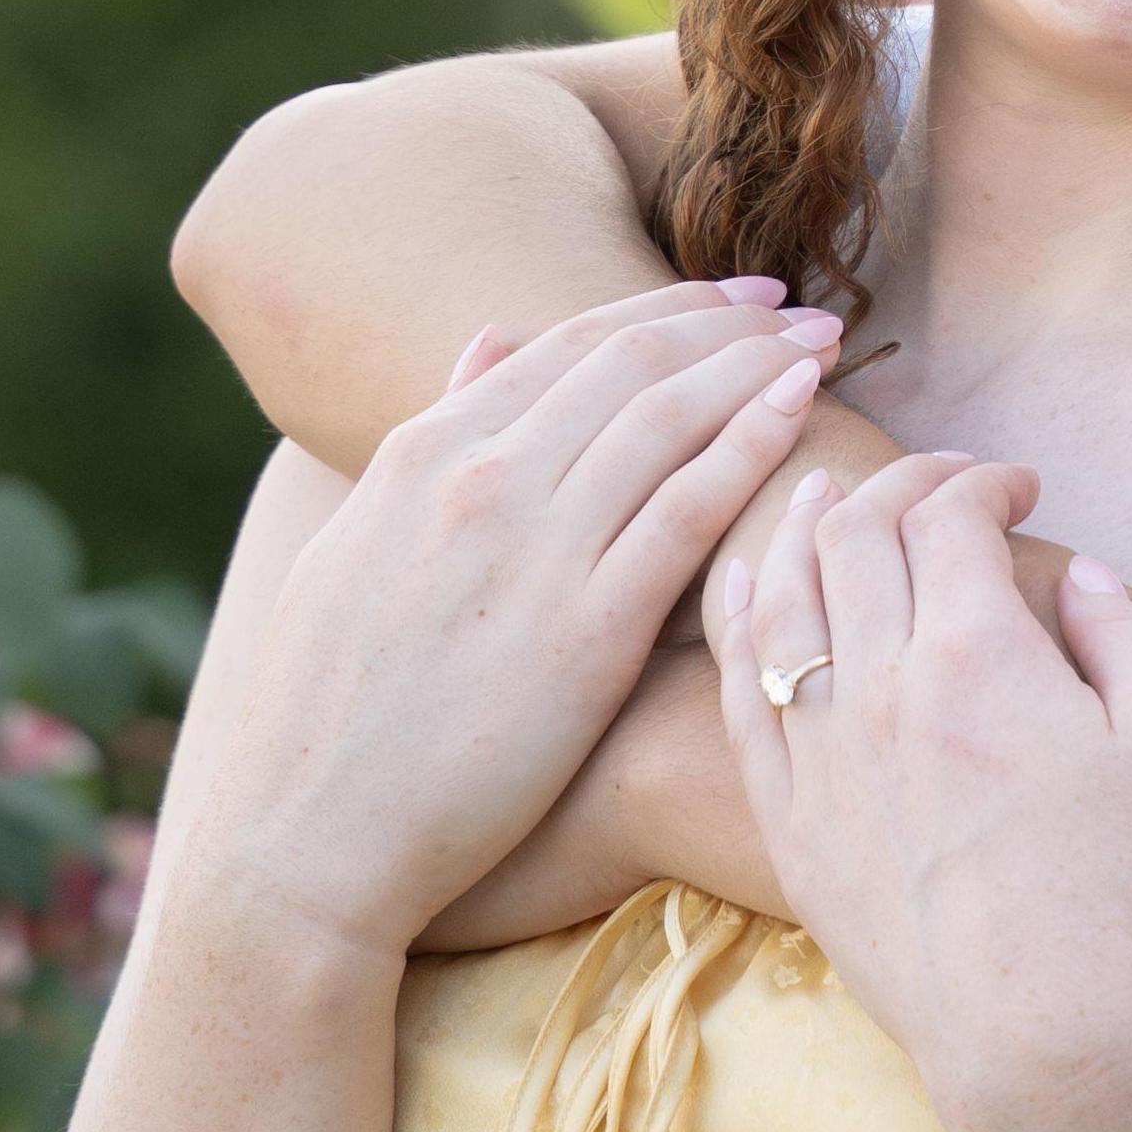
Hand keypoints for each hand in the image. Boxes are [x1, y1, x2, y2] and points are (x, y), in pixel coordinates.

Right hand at [169, 289, 838, 959]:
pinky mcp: (586, 632)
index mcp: (422, 454)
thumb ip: (434, 439)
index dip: (667, 308)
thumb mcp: (357, 547)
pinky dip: (754, 445)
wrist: (308, 833)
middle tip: (802, 308)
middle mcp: (479, 480)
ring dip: (757, 367)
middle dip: (728, 323)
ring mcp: (533, 550)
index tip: (736, 298)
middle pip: (631, 363)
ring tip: (824, 345)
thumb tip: (488, 339)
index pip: (567, 343)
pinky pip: (688, 511)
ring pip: (670, 419)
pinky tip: (803, 412)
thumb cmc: (329, 709)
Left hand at [708, 455, 1131, 1131]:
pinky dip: (740, 620)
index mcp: (980, 653)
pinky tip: (749, 589)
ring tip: (825, 497)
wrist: (1045, 1041)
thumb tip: (1082, 575)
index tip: (1022, 488)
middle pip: (858, 536)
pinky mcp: (790, 823)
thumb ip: (1128, 638)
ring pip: (784, 599)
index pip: (950, 513)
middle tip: (944, 488)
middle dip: (902, 485)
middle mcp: (882, 687)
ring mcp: (822, 755)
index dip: (984, 480)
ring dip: (806, 529)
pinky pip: (738, 693)